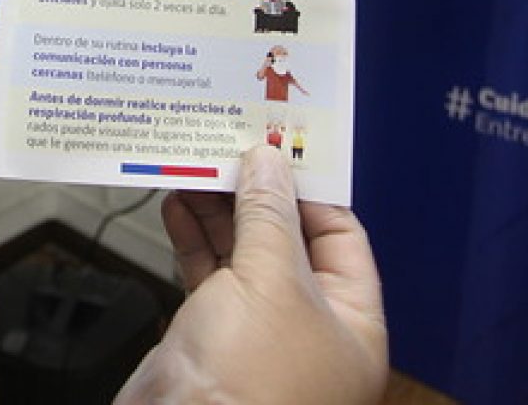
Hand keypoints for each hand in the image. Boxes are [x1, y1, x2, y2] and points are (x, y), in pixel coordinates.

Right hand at [115, 146, 387, 404]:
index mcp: (350, 320)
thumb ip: (268, 214)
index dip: (307, 187)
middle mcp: (309, 324)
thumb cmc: (250, 385)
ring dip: (217, 208)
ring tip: (195, 166)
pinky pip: (208, 271)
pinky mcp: (213, 332)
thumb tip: (269, 161)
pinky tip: (177, 205)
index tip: (275, 147)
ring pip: (242, 250)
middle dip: (254, 193)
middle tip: (227, 148)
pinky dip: (193, 236)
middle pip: (286, 236)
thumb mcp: (270, 281)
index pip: (339, 232)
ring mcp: (258, 329)